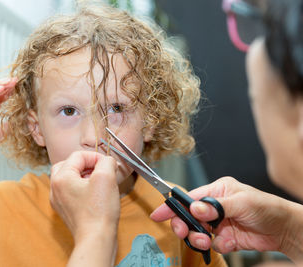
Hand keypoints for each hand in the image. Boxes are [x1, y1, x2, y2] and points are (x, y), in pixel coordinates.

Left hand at [49, 151, 119, 242]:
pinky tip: (95, 194)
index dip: (95, 157)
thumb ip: (106, 162)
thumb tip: (107, 161)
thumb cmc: (99, 211)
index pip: (78, 156)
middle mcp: (55, 188)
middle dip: (86, 164)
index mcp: (61, 177)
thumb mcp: (106, 177)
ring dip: (84, 175)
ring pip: (69, 178)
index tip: (108, 164)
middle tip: (100, 170)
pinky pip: (71, 191)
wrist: (96, 239)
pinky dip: (82, 188)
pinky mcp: (65, 210)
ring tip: (98, 182)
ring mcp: (58, 200)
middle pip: (69, 165)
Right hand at [150, 177, 302, 260]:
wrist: (284, 230)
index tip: (159, 214)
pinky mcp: (225, 238)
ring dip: (198, 238)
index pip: (189, 197)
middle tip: (183, 231)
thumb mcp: (242, 202)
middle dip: (183, 225)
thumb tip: (195, 208)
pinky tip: (229, 243)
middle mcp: (214, 207)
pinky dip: (216, 246)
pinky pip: (211, 244)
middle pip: (188, 216)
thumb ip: (217, 206)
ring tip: (206, 241)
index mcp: (216, 191)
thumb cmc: (267, 207)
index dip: (173, 206)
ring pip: (196, 232)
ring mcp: (218, 224)